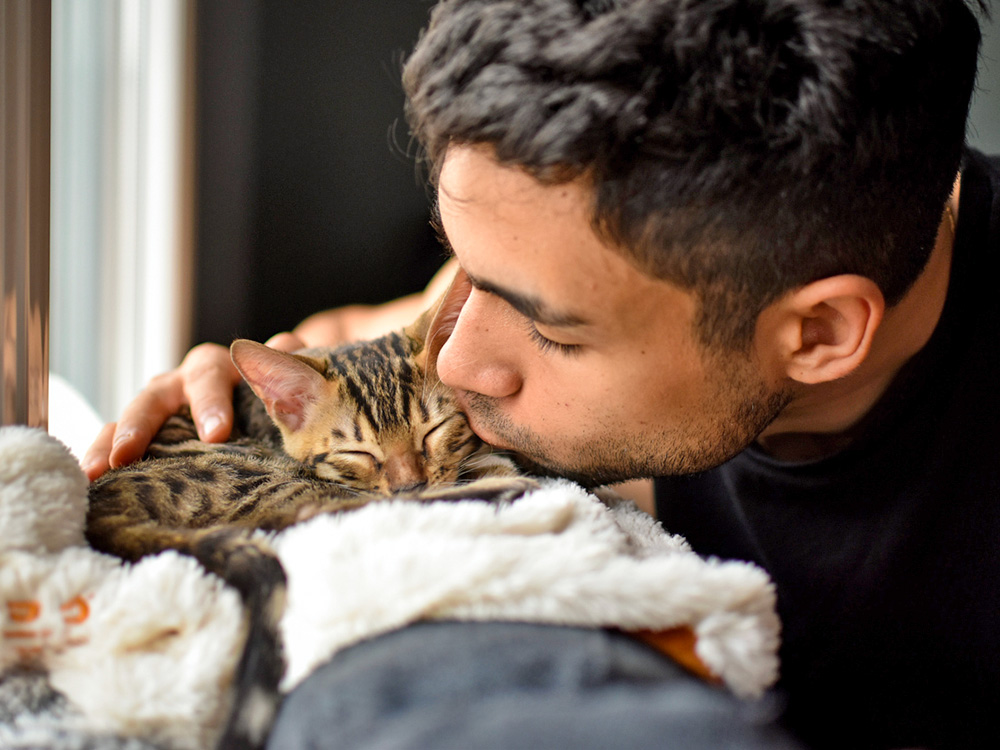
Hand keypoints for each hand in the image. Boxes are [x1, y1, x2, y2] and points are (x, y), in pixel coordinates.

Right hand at [81, 332, 304, 480]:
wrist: (268, 400)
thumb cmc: (277, 392)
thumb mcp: (288, 376)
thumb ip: (290, 363)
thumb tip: (285, 345)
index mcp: (217, 368)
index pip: (209, 377)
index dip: (209, 403)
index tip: (215, 434)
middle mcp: (182, 383)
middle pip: (157, 394)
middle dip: (142, 423)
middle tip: (130, 452)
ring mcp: (161, 408)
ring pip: (129, 415)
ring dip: (112, 440)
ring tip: (100, 468)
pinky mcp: (147, 433)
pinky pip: (117, 439)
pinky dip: (102, 454)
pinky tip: (91, 479)